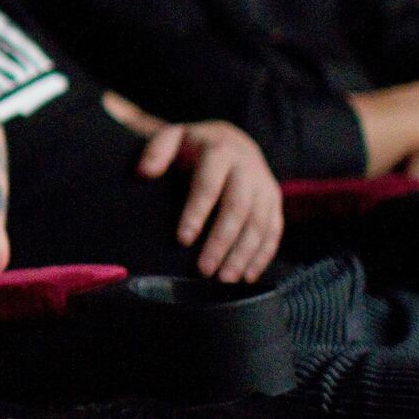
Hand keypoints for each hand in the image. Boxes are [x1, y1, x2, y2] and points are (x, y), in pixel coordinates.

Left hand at [137, 121, 281, 283]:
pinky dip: (262, 255)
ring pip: (259, 224)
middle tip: (204, 270)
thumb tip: (143, 172)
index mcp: (221, 150)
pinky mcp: (274, 202)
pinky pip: (274, 231)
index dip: (196, 213)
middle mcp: (248, 168)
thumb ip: (156, 150)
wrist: (232, 140)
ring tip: (224, 280)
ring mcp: (266, 186)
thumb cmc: (193, 146)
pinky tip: (247, 276)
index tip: (182, 240)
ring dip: (243, 255)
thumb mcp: (172, 138)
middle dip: (221, 242)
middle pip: (238, 209)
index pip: (209, 185)